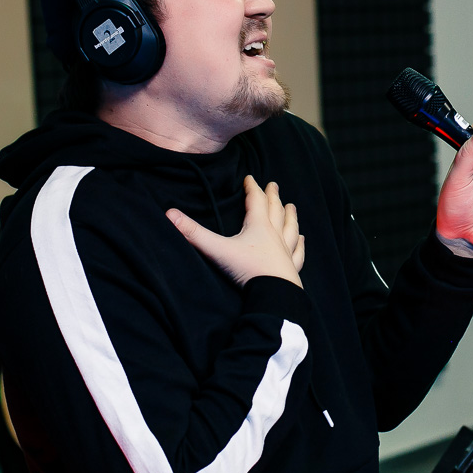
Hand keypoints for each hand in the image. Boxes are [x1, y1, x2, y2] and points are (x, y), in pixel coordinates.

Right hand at [167, 176, 304, 287]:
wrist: (273, 294)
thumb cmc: (247, 269)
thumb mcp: (217, 250)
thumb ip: (194, 233)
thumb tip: (169, 214)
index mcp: (258, 226)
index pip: (255, 201)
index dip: (252, 188)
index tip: (251, 178)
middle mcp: (274, 235)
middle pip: (275, 210)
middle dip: (272, 196)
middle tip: (274, 185)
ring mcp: (286, 251)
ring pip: (290, 228)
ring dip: (290, 216)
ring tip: (291, 207)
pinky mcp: (292, 268)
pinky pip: (298, 253)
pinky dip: (300, 245)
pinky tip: (303, 240)